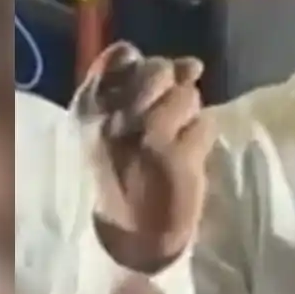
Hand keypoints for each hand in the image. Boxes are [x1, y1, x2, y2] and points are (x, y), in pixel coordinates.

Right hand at [75, 42, 214, 272]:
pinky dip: (202, 138)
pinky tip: (189, 159)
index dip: (143, 67)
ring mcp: (146, 135)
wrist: (131, 236)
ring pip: (187, 95)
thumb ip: (141, 89)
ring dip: (189, 117)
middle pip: (160, 70)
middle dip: (172, 89)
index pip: (121, 57)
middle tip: (168, 122)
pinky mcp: (175, 157)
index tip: (150, 91)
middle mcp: (114, 117)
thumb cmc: (123, 175)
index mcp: (89, 108)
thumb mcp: (115, 129)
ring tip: (175, 144)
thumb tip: (191, 64)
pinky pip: (205, 123)